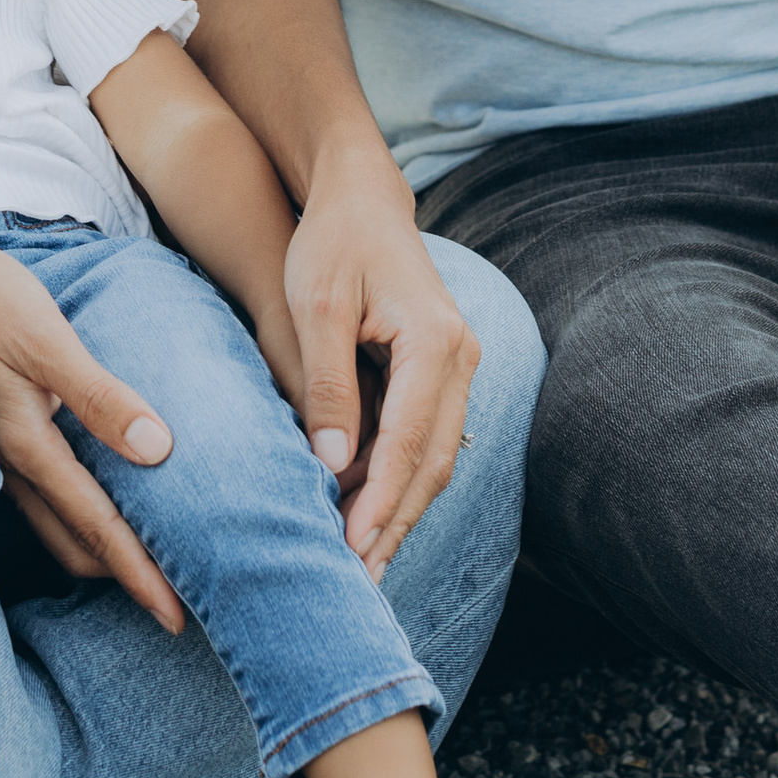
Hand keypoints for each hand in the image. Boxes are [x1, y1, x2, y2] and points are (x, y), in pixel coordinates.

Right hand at [0, 233, 190, 633]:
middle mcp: (12, 463)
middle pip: (75, 542)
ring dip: (98, 550)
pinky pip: (40, 493)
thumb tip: (158, 449)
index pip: (97, 525)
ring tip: (144, 565)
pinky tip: (98, 499)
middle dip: (123, 578)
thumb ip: (99, 396)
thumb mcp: (46, 340)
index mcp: (29, 447)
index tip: (176, 619)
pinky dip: (74, 513)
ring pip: (55, 523)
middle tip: (174, 608)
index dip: (139, 574)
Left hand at [282, 161, 478, 579]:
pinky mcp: (441, 372)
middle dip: (395, 522)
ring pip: (435, 458)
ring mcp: (457, 366)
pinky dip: (399, 479)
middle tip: (358, 579)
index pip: (411, 442)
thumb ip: (327, 382)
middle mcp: (460, 357)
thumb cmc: (332, 242)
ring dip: (399, 508)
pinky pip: (426, 439)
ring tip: (362, 561)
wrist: (360, 198)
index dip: (381, 502)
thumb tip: (333, 463)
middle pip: (433, 462)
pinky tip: (367, 511)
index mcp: (435, 340)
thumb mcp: (317, 304)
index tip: (351, 550)